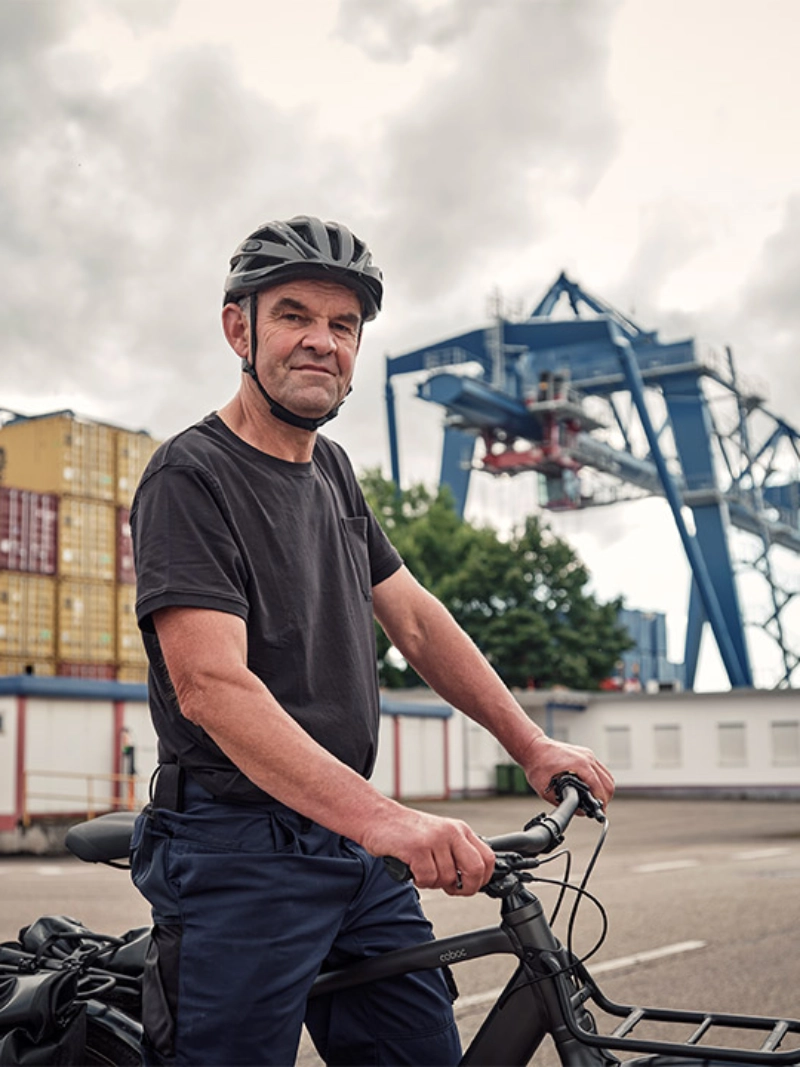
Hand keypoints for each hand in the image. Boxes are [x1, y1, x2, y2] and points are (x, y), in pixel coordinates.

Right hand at [361, 807, 495, 895]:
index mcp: (459, 830)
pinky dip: (419, 881)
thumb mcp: (439, 835)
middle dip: (466, 888)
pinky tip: (412, 869)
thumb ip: (456, 852)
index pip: (487, 858)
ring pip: (447, 878)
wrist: (378, 818)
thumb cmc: (407, 831)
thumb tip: (473, 880)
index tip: (469, 886)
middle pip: (475, 869)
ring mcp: (435, 839)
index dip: (482, 879)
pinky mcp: (417, 848)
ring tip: (421, 870)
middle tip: (451, 889)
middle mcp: (451, 832)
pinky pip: (428, 878)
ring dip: (434, 883)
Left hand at [522, 734, 614, 810]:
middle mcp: (587, 758)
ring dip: (604, 790)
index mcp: (580, 765)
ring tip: (596, 801)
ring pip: (607, 776)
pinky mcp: (586, 754)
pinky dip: (601, 781)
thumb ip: (566, 803)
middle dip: (605, 798)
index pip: (599, 787)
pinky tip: (593, 788)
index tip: (599, 813)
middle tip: (598, 810)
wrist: (533, 747)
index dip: (601, 803)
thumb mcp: (548, 791)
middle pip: (608, 783)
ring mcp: (588, 755)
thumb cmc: (537, 766)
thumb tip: (582, 812)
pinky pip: (601, 769)